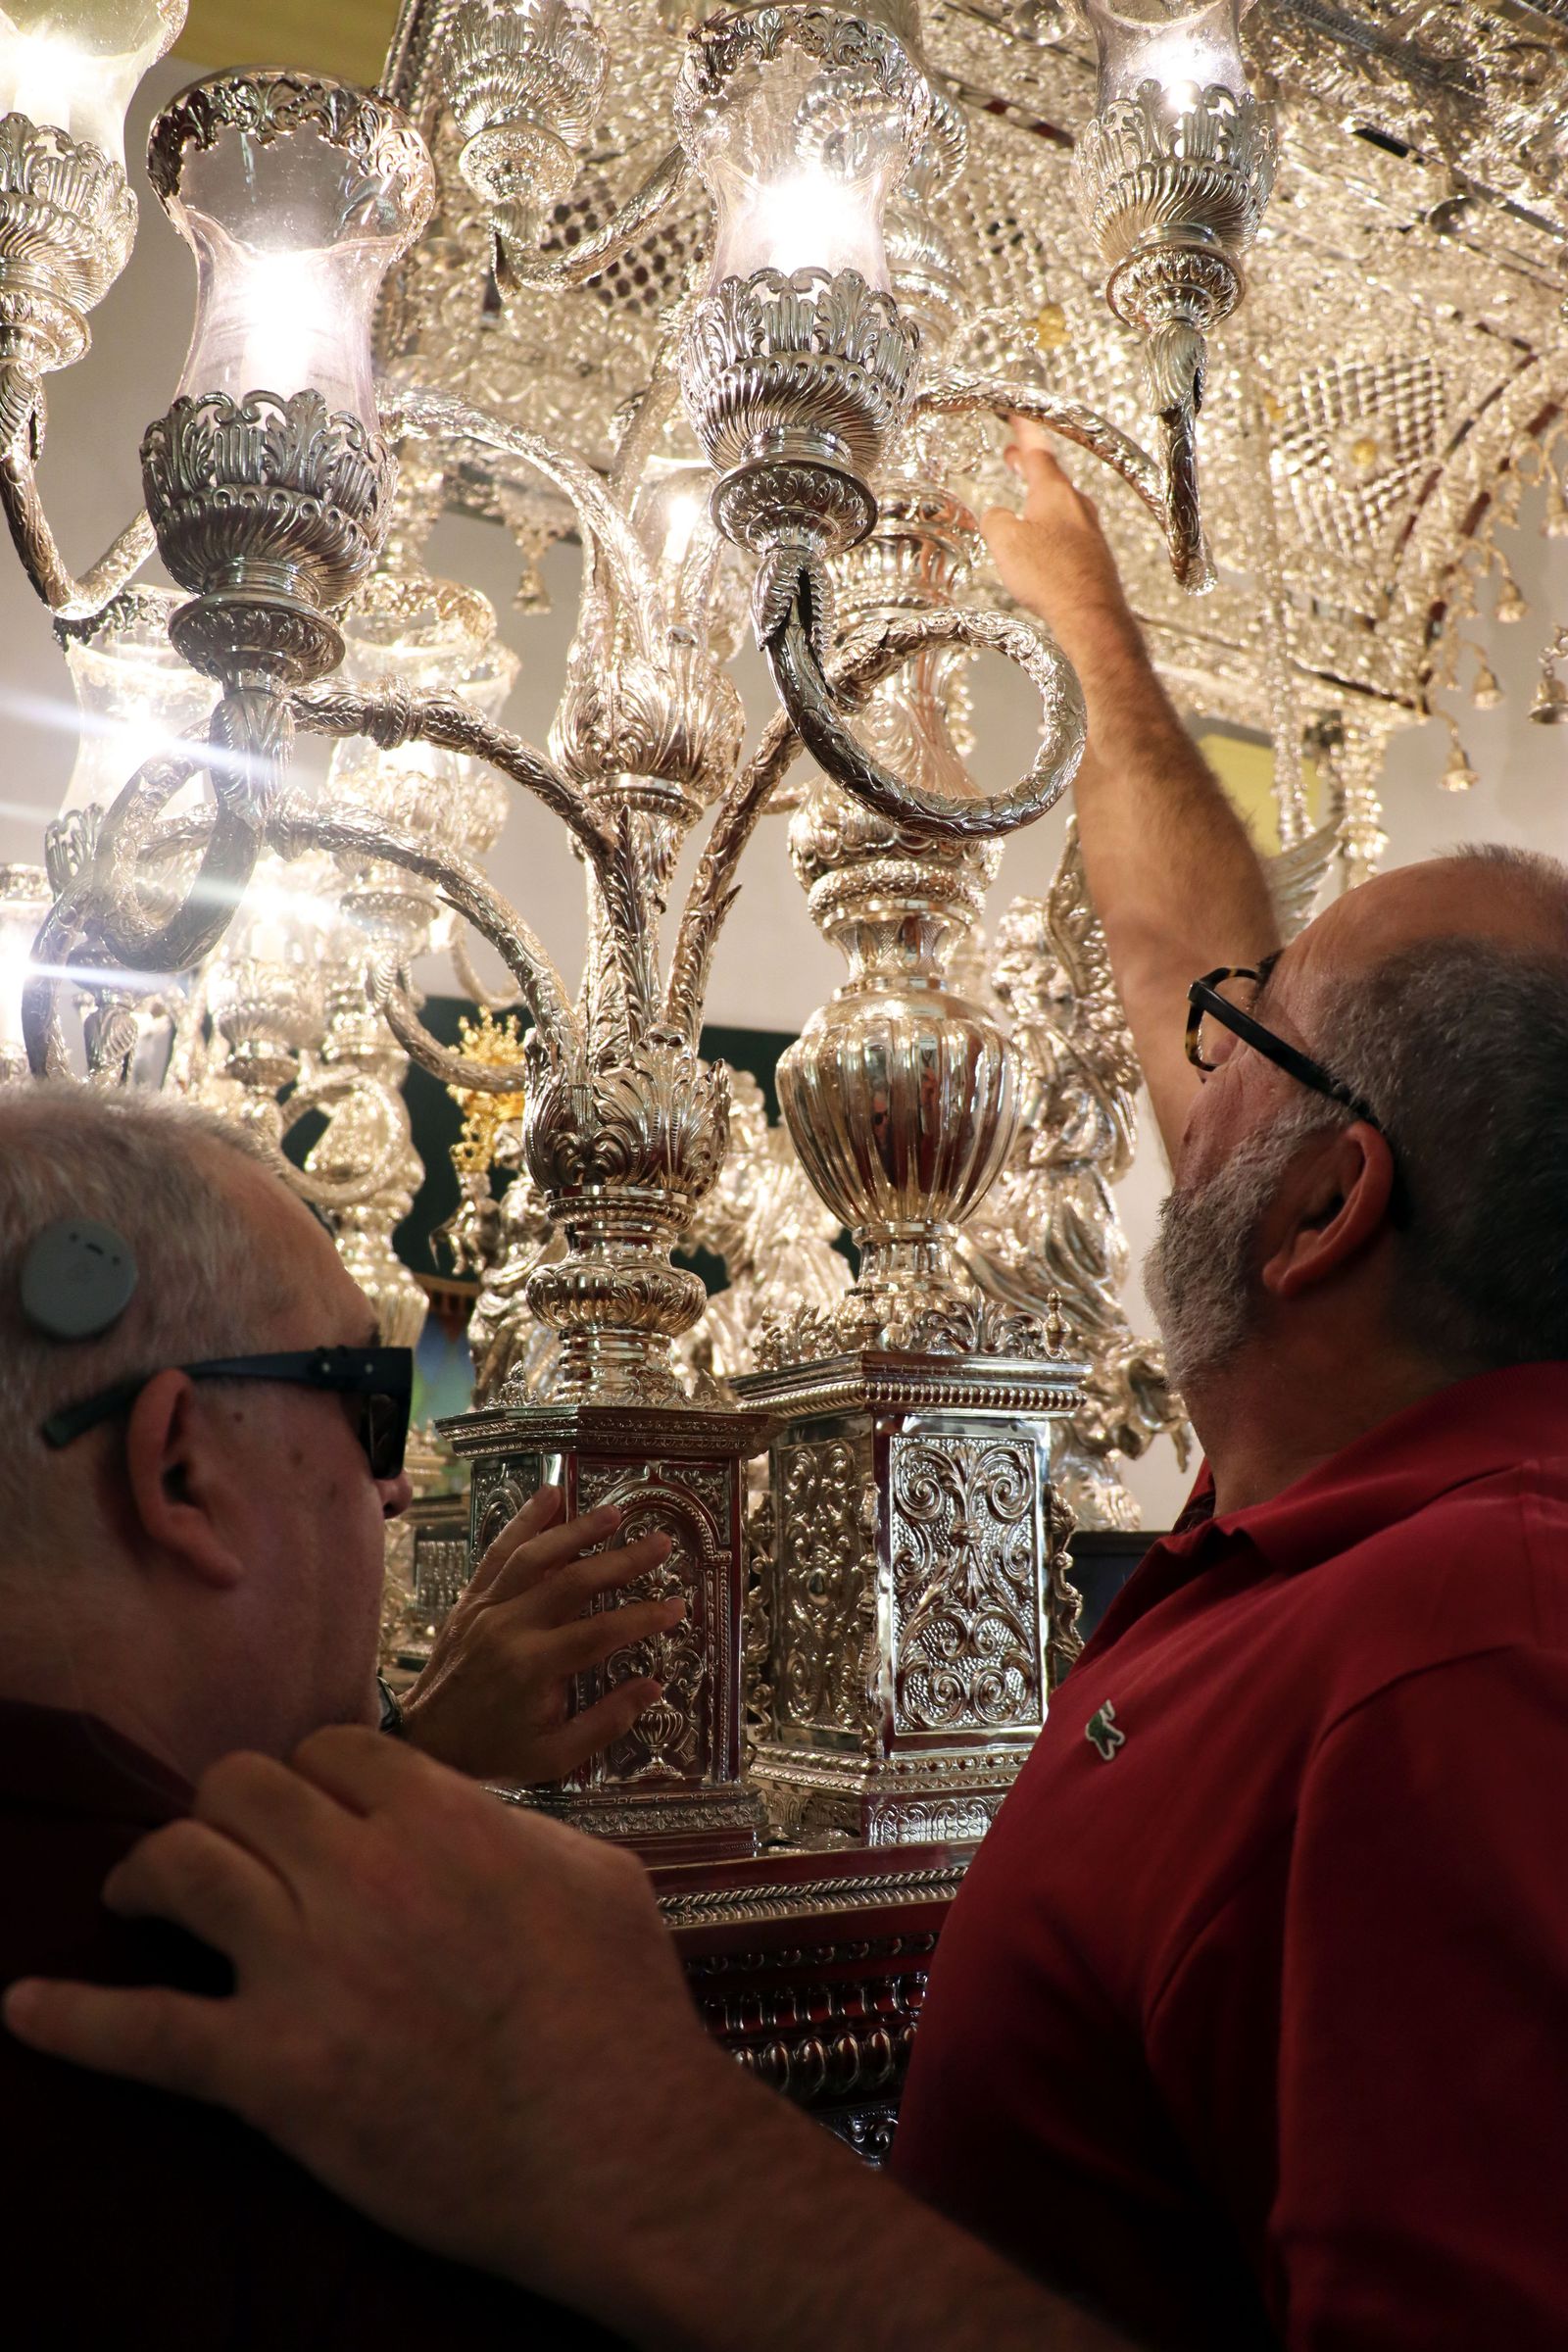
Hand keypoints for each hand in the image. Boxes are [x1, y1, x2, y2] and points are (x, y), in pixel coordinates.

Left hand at [2, 1737, 1136, 2351]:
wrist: (619, 2150)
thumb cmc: (624, 2010)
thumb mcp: (593, 1872)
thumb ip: (516, 1828)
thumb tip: (478, 1819)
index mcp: (441, 1816)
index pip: (331, 1748)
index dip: (315, 1774)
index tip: (313, 1808)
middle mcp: (361, 1872)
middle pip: (242, 1787)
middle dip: (232, 1808)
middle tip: (234, 1848)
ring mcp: (308, 1970)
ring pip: (183, 1866)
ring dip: (152, 1873)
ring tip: (143, 1897)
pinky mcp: (272, 2074)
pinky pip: (146, 2034)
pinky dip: (75, 2019)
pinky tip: (25, 2009)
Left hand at [398, 1487, 682, 1783]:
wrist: (424, 1741)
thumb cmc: (494, 1752)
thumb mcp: (553, 1756)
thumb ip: (605, 1723)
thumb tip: (652, 1687)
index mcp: (533, 1668)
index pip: (600, 1633)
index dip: (642, 1617)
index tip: (676, 1606)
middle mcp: (509, 1628)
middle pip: (574, 1582)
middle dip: (622, 1560)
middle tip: (660, 1542)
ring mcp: (486, 1608)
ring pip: (534, 1556)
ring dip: (576, 1529)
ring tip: (613, 1512)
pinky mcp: (470, 1600)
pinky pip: (497, 1553)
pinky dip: (523, 1521)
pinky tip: (549, 1495)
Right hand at [982, 419, 1138, 673]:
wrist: (1090, 615)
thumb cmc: (1050, 577)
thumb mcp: (1004, 541)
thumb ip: (994, 520)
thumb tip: (996, 516)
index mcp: (1054, 493)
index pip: (1038, 451)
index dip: (1026, 432)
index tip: (1018, 416)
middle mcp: (1076, 506)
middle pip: (1050, 476)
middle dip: (1030, 465)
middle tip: (1015, 457)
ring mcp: (1089, 531)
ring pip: (1060, 504)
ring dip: (1040, 498)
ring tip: (1024, 501)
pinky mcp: (1093, 557)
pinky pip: (1068, 532)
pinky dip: (1051, 526)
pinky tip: (1043, 544)